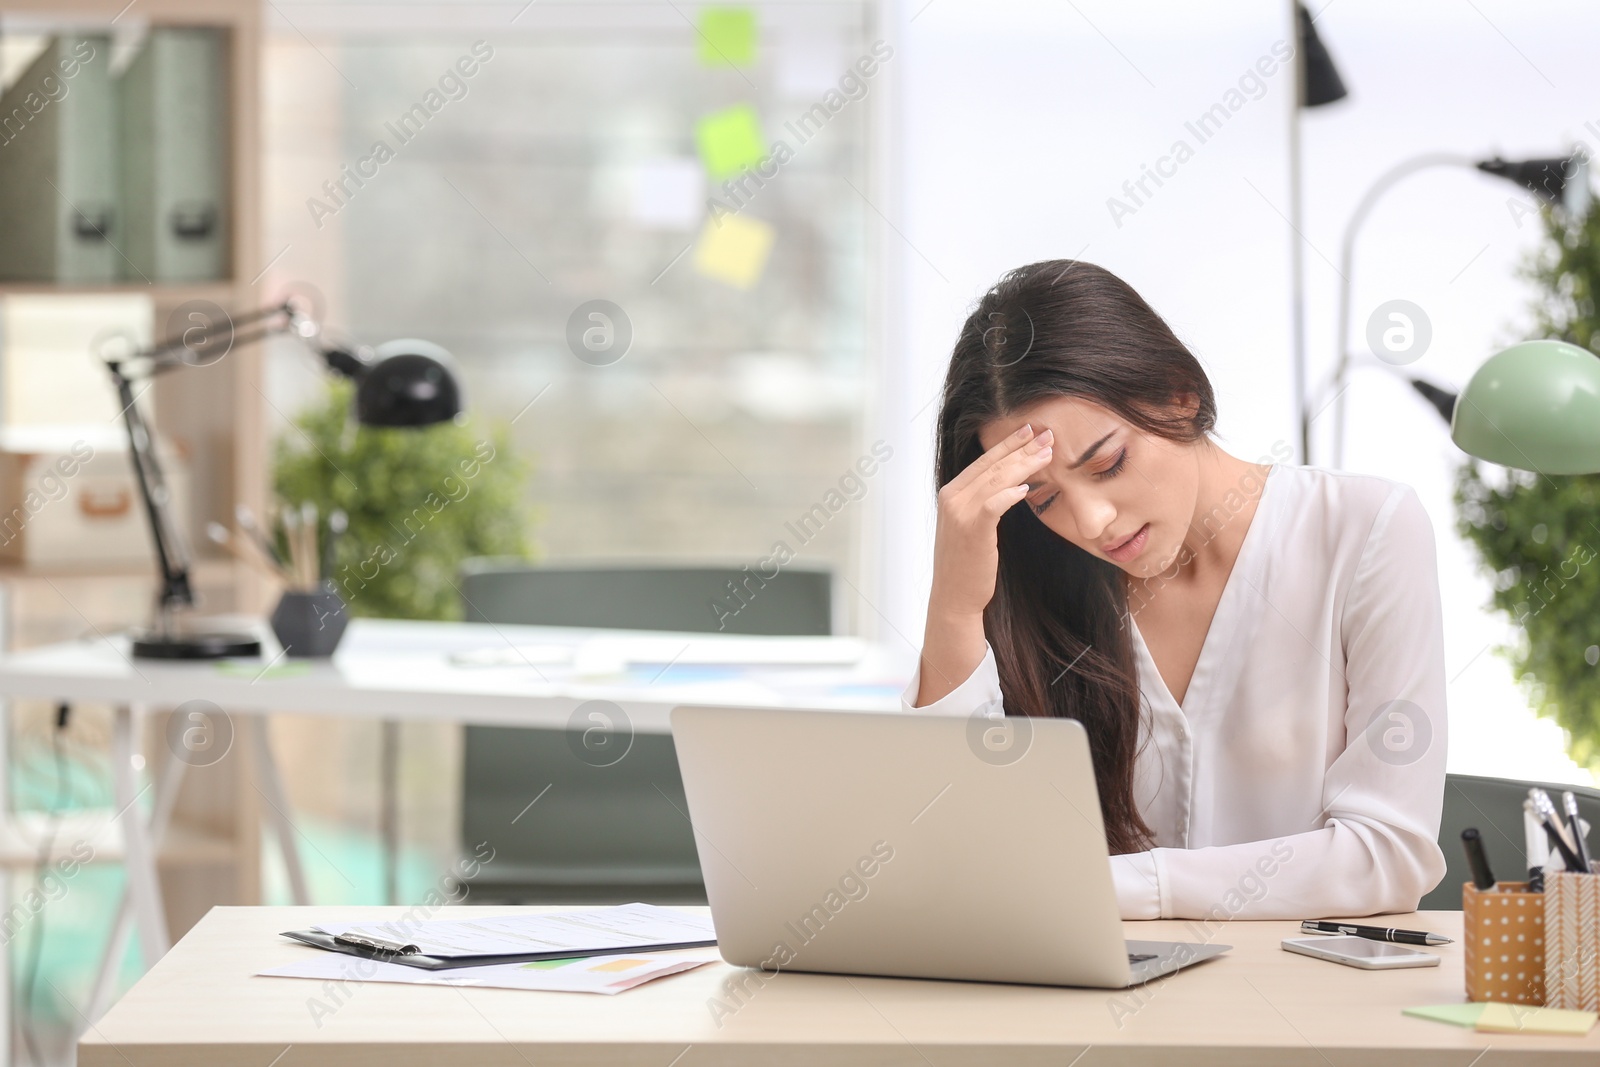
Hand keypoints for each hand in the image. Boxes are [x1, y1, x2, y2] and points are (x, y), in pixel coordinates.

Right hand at [928, 423, 1052, 619]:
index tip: (1030, 431)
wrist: (954, 596)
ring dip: (1024, 465)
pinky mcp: (972, 531)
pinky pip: (993, 505)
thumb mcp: (971, 525)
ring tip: (1047, 454)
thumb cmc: (967, 563)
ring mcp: (960, 514)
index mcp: (951, 493)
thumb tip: (1011, 484)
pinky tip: (1026, 488)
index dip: (1008, 444)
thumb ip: (983, 502)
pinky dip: (1009, 494)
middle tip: (1047, 434)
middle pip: (992, 466)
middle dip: (1021, 448)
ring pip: (996, 480)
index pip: (984, 461)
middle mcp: (952, 499)